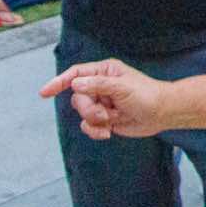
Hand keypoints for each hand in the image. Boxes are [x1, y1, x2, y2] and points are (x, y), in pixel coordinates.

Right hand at [40, 59, 172, 138]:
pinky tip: (108, 134)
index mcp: (104, 72)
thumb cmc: (146, 95)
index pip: (76, 74)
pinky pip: (88, 126)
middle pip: (78, 98)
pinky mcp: (104, 119)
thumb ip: (98, 85)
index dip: (59, 82)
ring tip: (111, 121)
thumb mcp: (122, 87)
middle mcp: (100, 86)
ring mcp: (102, 103)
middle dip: (88, 109)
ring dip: (94, 121)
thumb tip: (75, 84)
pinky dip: (95, 131)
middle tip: (104, 114)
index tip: (44, 92)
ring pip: (82, 114)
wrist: (162, 113)